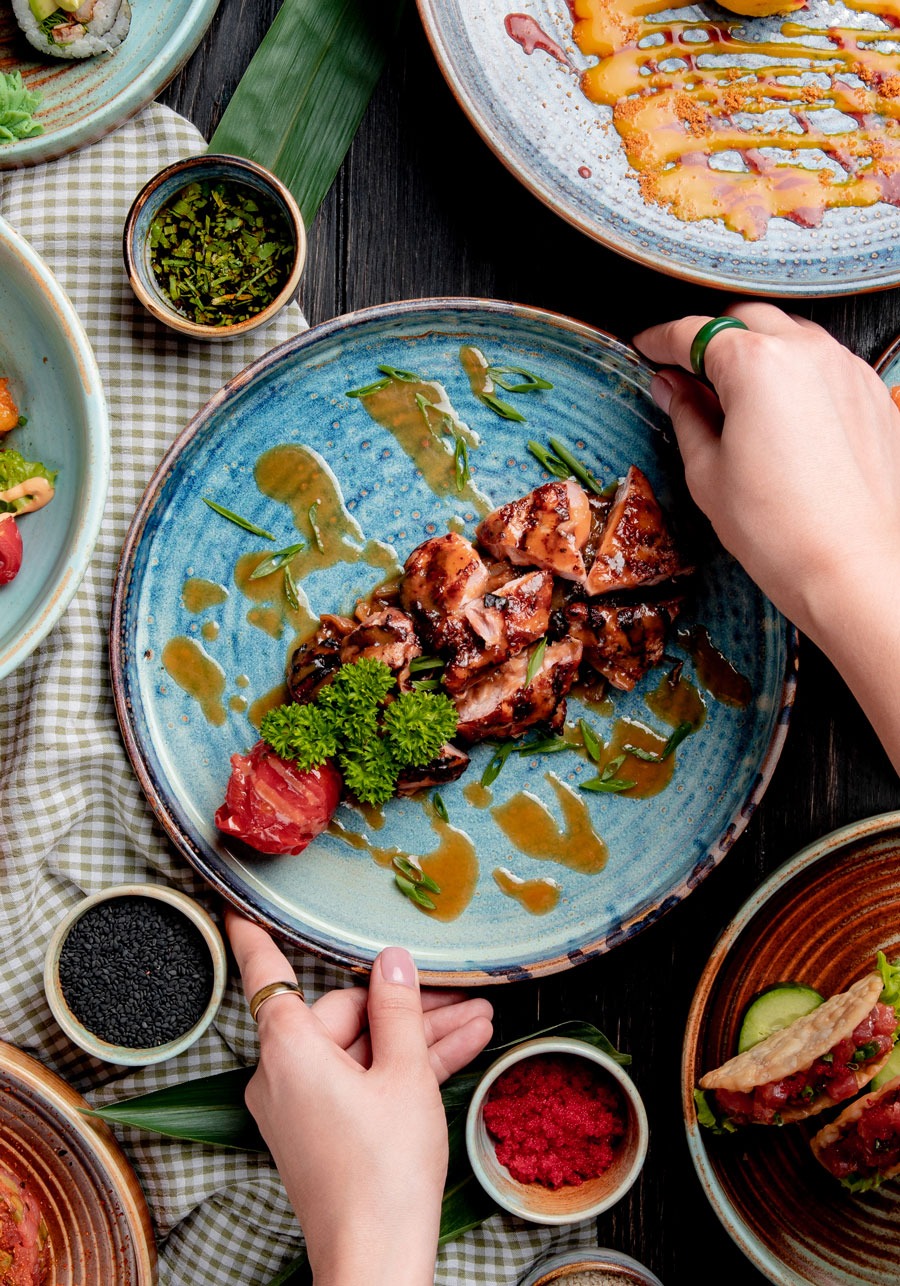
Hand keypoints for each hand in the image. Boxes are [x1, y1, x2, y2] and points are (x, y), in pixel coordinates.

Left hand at [225, 911, 492, 1285]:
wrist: (377, 1257)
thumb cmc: (383, 1170)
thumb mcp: (404, 1074)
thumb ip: (398, 1009)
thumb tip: (392, 963)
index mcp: (288, 1047)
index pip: (265, 972)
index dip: (252, 934)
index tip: (234, 902)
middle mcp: (282, 1072)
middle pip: (343, 1014)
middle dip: (405, 1004)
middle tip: (462, 994)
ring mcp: (301, 1104)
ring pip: (362, 1048)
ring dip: (419, 1034)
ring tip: (479, 1017)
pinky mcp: (322, 1129)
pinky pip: (362, 1080)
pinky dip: (403, 1066)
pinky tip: (462, 1045)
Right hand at [634, 303, 899, 770]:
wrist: (852, 570)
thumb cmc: (781, 532)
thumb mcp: (708, 474)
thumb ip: (686, 417)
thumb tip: (673, 390)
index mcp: (756, 364)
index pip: (694, 334)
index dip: (661, 340)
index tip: (647, 347)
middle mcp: (808, 353)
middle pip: (746, 320)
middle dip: (712, 339)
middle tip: (685, 375)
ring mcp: (847, 370)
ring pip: (792, 336)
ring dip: (758, 353)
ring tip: (734, 398)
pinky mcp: (872, 396)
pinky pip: (826, 366)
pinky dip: (796, 376)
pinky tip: (781, 416)